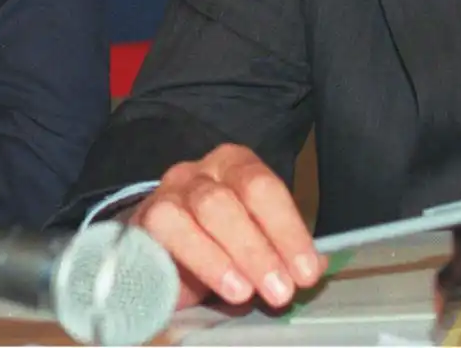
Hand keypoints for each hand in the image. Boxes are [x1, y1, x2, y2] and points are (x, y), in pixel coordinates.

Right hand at [128, 144, 324, 310]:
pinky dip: (197, 259)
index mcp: (235, 166)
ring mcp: (170, 191)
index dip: (287, 229)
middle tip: (281, 290)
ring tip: (246, 293)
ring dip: (229, 255)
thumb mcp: (255, 241)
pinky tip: (215, 284)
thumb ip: (282, 249)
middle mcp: (201, 172)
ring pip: (202, 210)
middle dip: (259, 247)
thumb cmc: (218, 243)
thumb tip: (314, 266)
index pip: (262, 187)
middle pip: (229, 199)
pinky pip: (168, 231)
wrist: (162, 251)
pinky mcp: (146, 218)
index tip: (306, 271)